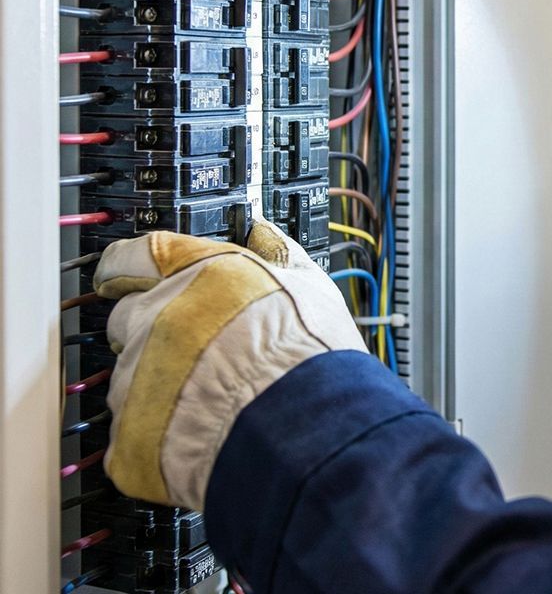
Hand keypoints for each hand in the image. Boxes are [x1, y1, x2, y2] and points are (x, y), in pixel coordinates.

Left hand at [93, 223, 364, 509]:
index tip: (130, 277)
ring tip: (210, 392)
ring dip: (157, 381)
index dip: (128, 269)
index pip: (129, 257)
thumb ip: (277, 251)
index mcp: (192, 272)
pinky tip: (200, 428)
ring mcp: (137, 379)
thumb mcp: (308, 283)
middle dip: (151, 329)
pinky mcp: (130, 435)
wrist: (304, 428)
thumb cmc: (309, 354)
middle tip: (196, 345)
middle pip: (125, 317)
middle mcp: (154, 317)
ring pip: (129, 375)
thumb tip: (263, 231)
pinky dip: (159, 430)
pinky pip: (132, 429)